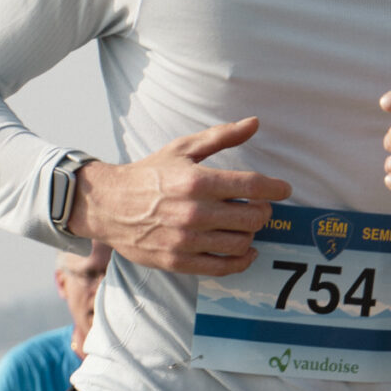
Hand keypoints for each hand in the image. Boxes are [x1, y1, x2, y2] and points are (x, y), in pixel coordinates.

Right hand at [71, 120, 290, 273]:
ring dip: (251, 234)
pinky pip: (223, 267)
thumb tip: (254, 123)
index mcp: (197, 181)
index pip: (253, 186)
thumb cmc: (148, 174)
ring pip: (241, 243)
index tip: (284, 189)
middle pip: (253, 217)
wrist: (106, 204)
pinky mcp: (178, 261)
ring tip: (245, 225)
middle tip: (259, 206)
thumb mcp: (182, 149)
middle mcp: (194, 212)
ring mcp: (186, 240)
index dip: (276, 188)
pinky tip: (246, 252)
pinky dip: (242, 261)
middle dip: (264, 211)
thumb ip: (221, 137)